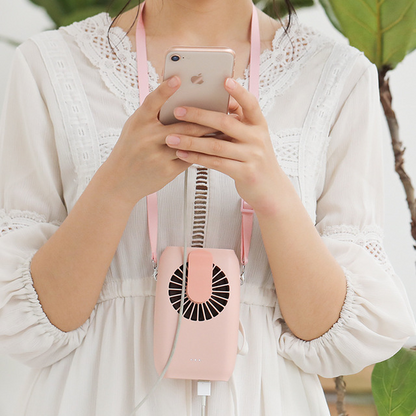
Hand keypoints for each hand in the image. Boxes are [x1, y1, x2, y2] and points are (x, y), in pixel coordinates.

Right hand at [100, 76, 216, 207]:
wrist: (119, 181)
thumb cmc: (130, 150)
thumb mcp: (134, 129)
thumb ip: (153, 116)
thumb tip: (180, 103)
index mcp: (138, 123)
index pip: (152, 102)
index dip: (165, 89)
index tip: (178, 78)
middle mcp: (147, 137)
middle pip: (182, 124)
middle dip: (204, 118)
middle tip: (222, 110)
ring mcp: (157, 155)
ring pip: (189, 142)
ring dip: (207, 134)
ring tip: (222, 127)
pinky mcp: (167, 171)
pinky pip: (190, 158)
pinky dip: (202, 151)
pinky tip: (213, 147)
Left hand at [165, 78, 288, 215]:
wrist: (271, 189)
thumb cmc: (255, 159)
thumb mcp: (253, 137)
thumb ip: (239, 122)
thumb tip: (223, 101)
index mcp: (259, 125)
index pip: (250, 103)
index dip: (238, 92)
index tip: (224, 80)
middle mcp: (257, 138)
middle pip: (226, 122)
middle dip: (199, 115)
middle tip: (178, 111)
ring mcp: (252, 156)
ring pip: (216, 145)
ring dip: (191, 140)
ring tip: (171, 137)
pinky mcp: (245, 172)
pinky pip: (216, 163)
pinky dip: (197, 158)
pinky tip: (182, 154)